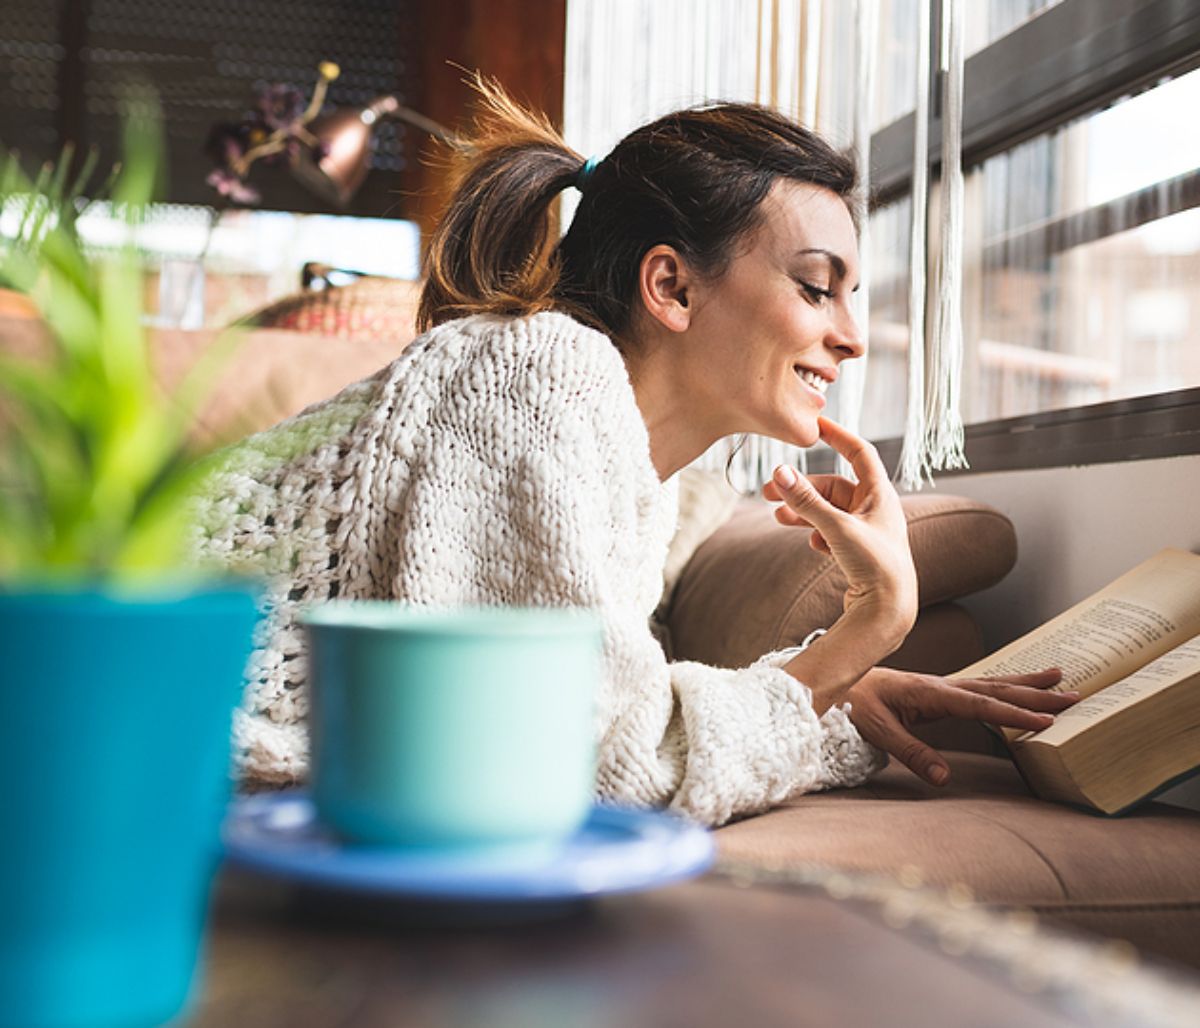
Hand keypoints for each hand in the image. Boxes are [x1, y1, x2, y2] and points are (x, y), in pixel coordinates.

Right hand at [765, 418, 917, 653]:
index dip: (837, 435)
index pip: (859, 451)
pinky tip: (812, 545)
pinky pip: (832, 532)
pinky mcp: (858, 551)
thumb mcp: (836, 528)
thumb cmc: (875, 566)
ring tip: (778, 517)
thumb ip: (806, 500)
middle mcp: (876, 509)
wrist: (888, 611)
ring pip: (828, 511)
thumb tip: (779, 472)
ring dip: (804, 511)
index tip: (815, 424)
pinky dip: (817, 533)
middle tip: (768, 492)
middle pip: (833, 486)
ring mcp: (867, 531)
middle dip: (802, 488)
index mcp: (880, 494)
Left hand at [844, 666, 1075, 785]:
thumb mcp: (877, 731)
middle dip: (1035, 695)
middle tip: (1074, 696)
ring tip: (1060, 678)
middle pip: (996, 690)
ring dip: (1026, 683)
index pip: (981, 705)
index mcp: (930, 693)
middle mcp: (941, 685)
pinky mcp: (938, 690)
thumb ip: (912, 753)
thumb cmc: (853, 704)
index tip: (1047, 722)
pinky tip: (1018, 686)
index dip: (1014, 716)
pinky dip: (1005, 685)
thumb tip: (946, 779)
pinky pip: (981, 687)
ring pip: (992, 683)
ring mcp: (942, 685)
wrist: (836, 679)